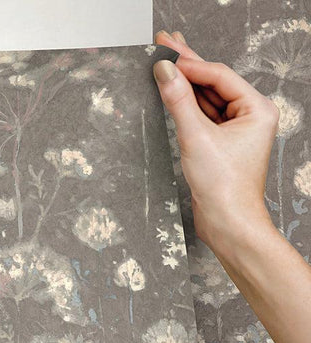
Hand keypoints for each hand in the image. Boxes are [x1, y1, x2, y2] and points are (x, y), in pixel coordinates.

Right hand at [152, 30, 279, 256]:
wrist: (228, 222)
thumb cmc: (224, 186)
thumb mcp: (195, 137)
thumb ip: (178, 100)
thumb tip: (164, 70)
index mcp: (257, 109)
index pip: (218, 76)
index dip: (189, 63)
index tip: (164, 51)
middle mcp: (250, 116)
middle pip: (213, 82)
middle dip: (187, 63)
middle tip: (164, 40)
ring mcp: (235, 129)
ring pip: (205, 97)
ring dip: (184, 81)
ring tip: (163, 59)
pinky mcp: (220, 143)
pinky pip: (201, 115)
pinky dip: (184, 103)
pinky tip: (171, 89)